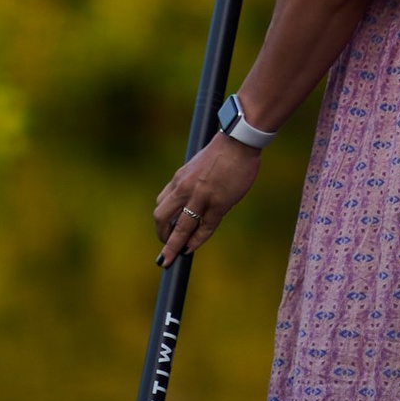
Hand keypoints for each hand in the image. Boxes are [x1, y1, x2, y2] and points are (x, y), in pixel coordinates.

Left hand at [152, 131, 260, 262]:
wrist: (238, 142)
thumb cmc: (222, 152)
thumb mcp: (197, 165)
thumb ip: (190, 183)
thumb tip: (190, 199)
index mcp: (179, 178)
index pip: (162, 203)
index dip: (162, 221)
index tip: (165, 231)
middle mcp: (185, 188)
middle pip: (161, 217)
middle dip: (161, 235)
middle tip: (165, 248)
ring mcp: (201, 196)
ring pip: (180, 227)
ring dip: (173, 245)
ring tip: (169, 258)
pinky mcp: (219, 203)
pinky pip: (204, 227)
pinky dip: (196, 241)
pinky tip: (190, 248)